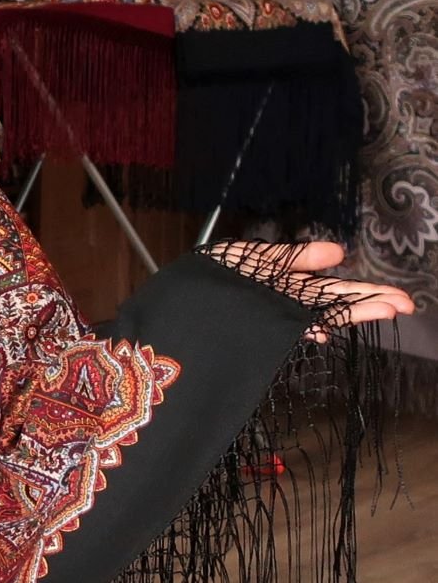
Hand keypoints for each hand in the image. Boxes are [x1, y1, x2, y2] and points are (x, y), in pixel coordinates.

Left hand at [222, 240, 414, 331]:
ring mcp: (272, 315)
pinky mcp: (257, 326)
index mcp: (286, 283)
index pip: (333, 288)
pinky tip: (325, 330)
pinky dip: (307, 325)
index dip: (364, 292)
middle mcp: (284, 303)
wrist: (176, 302)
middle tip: (405, 305)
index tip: (395, 299)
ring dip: (351, 312)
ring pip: (319, 315)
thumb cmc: (206, 278)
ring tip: (385, 311)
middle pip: (334, 302)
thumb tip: (337, 252)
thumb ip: (294, 257)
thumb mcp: (251, 257)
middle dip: (369, 302)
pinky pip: (288, 326)